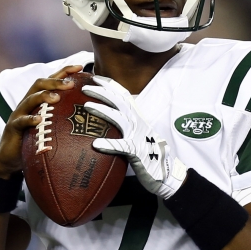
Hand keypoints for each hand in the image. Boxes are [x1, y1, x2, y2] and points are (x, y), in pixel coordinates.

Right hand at [0, 65, 83, 178]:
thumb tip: (93, 121)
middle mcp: (28, 102)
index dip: (64, 71)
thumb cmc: (35, 140)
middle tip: (71, 84)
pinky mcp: (13, 127)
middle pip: (39, 84)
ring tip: (57, 97)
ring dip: (44, 96)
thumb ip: (66, 119)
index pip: (51, 80)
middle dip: (55, 81)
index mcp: (38, 100)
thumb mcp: (52, 127)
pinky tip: (40, 120)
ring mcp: (19, 113)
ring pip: (30, 99)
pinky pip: (21, 121)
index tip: (80, 67)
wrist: (11, 158)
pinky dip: (30, 119)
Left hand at [82, 77, 187, 198]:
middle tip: (85, 87)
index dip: (110, 85)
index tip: (95, 77)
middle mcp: (138, 123)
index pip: (124, 96)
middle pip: (120, 102)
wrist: (166, 172)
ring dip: (103, 110)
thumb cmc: (148, 153)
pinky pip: (123, 146)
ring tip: (87, 106)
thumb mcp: (138, 134)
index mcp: (138, 117)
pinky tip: (96, 143)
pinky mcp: (138, 152)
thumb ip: (126, 123)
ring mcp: (139, 137)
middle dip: (103, 92)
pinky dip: (110, 144)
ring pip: (121, 119)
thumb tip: (110, 116)